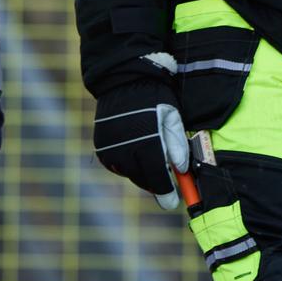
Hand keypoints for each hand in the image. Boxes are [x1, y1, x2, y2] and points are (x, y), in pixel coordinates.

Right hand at [92, 76, 189, 209]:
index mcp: (146, 145)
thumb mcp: (172, 118)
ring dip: (141, 171)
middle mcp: (125, 153)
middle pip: (144, 181)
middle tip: (165, 177)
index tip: (173, 201)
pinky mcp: (101, 148)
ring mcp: (110, 151)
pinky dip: (127, 162)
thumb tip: (180, 171)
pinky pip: (116, 165)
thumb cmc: (153, 98)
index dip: (167, 194)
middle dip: (156, 182)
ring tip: (148, 154)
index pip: (158, 181)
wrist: (122, 79)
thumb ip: (178, 146)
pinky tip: (134, 148)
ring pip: (130, 173)